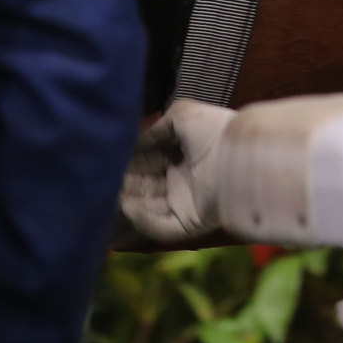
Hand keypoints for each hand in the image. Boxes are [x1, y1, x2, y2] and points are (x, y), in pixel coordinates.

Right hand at [119, 99, 233, 243]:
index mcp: (183, 156)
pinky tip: (128, 206)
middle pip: (145, 187)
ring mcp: (187, 204)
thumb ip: (156, 128)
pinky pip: (162, 227)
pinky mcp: (191, 223)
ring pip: (149, 208)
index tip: (108, 160)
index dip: (129, 162)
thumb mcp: (183, 115)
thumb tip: (135, 141)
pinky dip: (143, 220)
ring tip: (108, 194)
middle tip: (102, 180)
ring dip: (128, 202)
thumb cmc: (214, 131)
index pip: (148, 163)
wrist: (240, 155)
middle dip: (123, 183)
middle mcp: (182, 181)